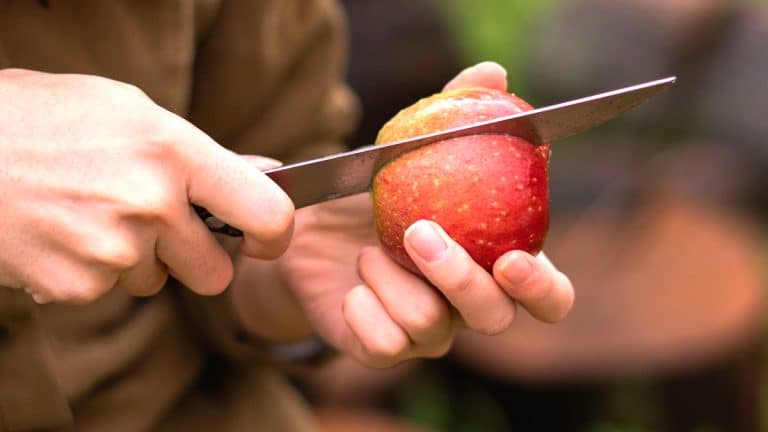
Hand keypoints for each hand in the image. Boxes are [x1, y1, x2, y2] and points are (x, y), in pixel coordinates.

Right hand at [0, 69, 293, 302]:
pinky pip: (110, 290)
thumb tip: (268, 175)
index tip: (264, 241)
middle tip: (157, 223)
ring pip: (156, 280)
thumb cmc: (50, 119)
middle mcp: (152, 206)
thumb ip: (204, 154)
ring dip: (136, 257)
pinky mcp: (78, 286)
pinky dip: (92, 269)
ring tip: (92, 212)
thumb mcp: (133, 112)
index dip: (275, 235)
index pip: (266, 213)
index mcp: (175, 153)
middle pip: (215, 272)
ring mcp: (114, 251)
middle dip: (194, 256)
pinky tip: (65, 231)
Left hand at [237, 62, 572, 367]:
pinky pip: (384, 344)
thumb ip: (456, 118)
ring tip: (368, 250)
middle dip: (459, 278)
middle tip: (421, 235)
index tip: (513, 259)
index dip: (541, 287)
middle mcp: (469, 308)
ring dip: (392, 278)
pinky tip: (352, 284)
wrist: (310, 230)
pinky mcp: (383, 349)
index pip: (549, 297)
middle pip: (495, 318)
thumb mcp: (409, 152)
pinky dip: (363, 306)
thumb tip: (494, 74)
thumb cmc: (373, 194)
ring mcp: (428, 335)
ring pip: (430, 325)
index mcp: (492, 266)